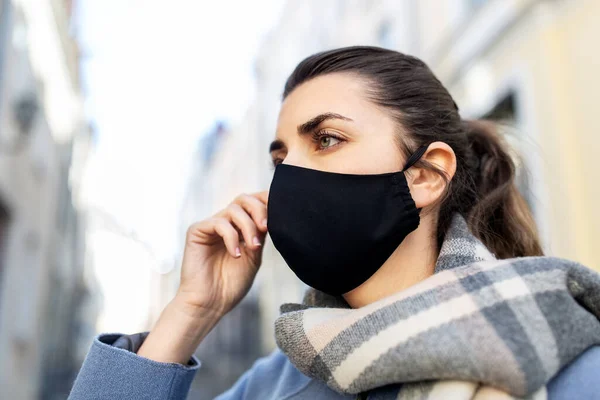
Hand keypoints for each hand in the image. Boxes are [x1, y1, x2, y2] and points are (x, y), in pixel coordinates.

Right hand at [138, 192, 268, 363]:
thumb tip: (274, 213)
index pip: (254, 203)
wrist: (211, 304)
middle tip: (265, 227)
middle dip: (259, 209)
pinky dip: (232, 237)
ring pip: (234, 209)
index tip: (280, 212)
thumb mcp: (254, 256)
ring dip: (248, 227)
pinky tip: (236, 254)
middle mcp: (225, 223)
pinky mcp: (197, 231)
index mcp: (240, 227)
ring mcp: (211, 226)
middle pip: (244, 199)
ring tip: (253, 247)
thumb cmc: (232, 284)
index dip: (267, 201)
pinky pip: (218, 223)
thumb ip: (261, 234)